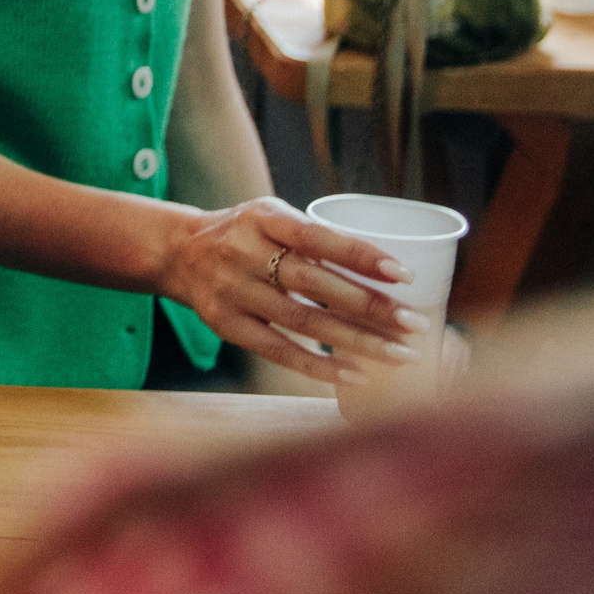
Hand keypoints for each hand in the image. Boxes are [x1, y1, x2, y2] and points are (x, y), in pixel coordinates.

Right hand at [155, 196, 425, 384]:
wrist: (177, 252)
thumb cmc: (246, 235)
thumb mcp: (271, 217)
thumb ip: (315, 237)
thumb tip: (387, 274)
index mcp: (262, 218)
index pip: (317, 237)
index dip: (361, 256)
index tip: (405, 276)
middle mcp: (243, 252)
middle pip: (314, 283)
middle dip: (370, 306)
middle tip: (415, 324)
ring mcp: (232, 291)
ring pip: (303, 321)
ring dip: (358, 341)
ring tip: (402, 354)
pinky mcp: (225, 325)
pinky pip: (279, 350)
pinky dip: (321, 366)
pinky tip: (357, 375)